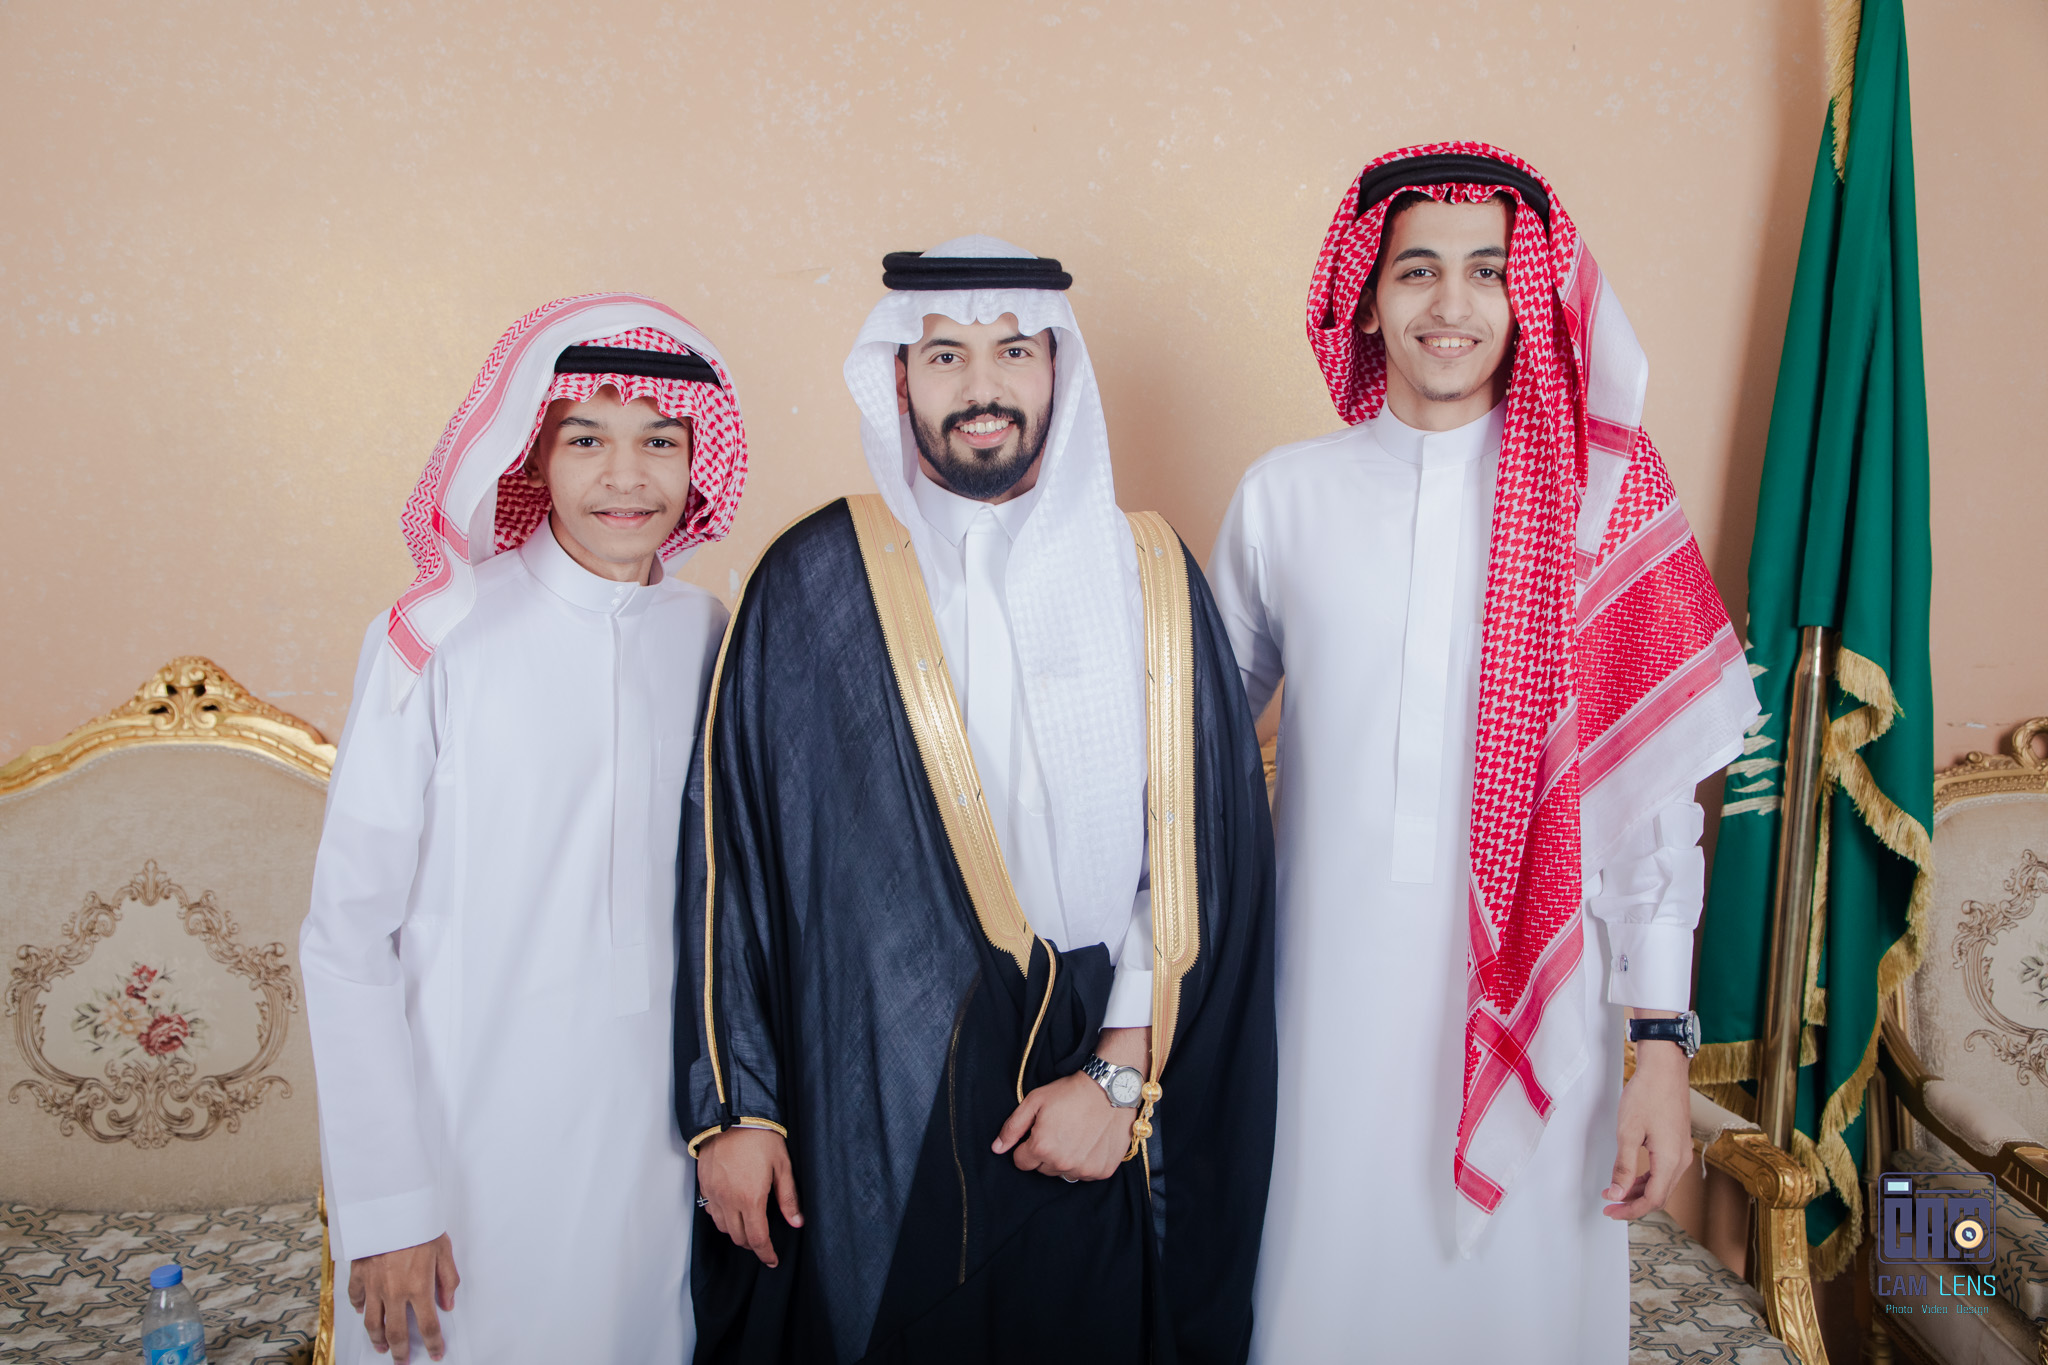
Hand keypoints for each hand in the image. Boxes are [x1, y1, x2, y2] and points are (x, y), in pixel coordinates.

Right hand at [347, 1233, 458, 1362]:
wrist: (391, 1207)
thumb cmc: (420, 1225)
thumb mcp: (444, 1249)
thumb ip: (448, 1279)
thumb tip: (448, 1304)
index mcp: (419, 1288)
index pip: (428, 1326)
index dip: (433, 1344)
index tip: (436, 1353)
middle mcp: (395, 1292)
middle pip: (396, 1333)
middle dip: (400, 1353)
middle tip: (403, 1362)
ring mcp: (374, 1285)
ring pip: (372, 1323)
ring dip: (376, 1339)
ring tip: (381, 1348)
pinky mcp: (359, 1274)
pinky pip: (355, 1298)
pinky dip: (357, 1308)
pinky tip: (361, 1313)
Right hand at [696, 1126, 802, 1266]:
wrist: (732, 1115)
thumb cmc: (761, 1137)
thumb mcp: (782, 1166)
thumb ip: (788, 1197)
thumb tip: (797, 1222)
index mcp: (751, 1199)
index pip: (757, 1239)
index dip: (766, 1254)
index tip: (772, 1260)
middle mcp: (729, 1201)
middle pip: (739, 1238)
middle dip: (753, 1244)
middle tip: (764, 1241)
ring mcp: (714, 1193)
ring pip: (723, 1228)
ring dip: (736, 1232)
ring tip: (749, 1225)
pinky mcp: (704, 1185)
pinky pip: (711, 1212)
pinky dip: (722, 1218)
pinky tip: (732, 1210)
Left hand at [993, 1071, 1136, 1180]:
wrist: (1110, 1090)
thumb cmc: (1071, 1092)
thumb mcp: (1035, 1101)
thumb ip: (1012, 1127)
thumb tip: (997, 1149)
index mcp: (1041, 1148)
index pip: (1022, 1162)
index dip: (1027, 1146)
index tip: (1039, 1133)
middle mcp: (1062, 1163)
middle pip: (1043, 1169)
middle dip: (1046, 1153)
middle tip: (1059, 1131)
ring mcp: (1084, 1169)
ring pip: (1064, 1173)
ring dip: (1066, 1160)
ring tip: (1076, 1135)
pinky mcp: (1102, 1171)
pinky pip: (1085, 1174)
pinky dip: (1086, 1162)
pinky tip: (1090, 1142)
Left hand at [1604, 1029, 1691, 1219]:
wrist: (1665, 1068)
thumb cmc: (1647, 1094)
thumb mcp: (1628, 1132)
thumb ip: (1623, 1166)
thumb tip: (1617, 1194)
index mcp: (1670, 1161)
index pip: (1652, 1200)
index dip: (1630, 1210)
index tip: (1610, 1211)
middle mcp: (1681, 1160)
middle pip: (1659, 1196)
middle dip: (1634, 1204)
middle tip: (1610, 1207)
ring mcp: (1682, 1152)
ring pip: (1662, 1184)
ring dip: (1640, 1192)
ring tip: (1617, 1193)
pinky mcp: (1678, 1144)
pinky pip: (1664, 1171)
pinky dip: (1647, 1178)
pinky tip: (1631, 1177)